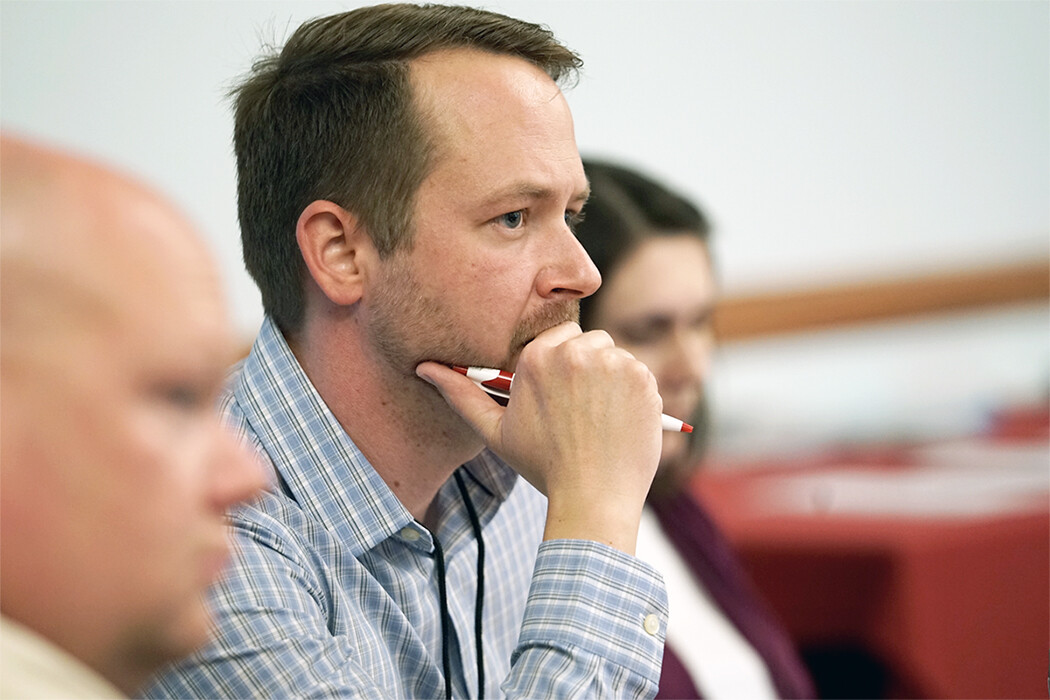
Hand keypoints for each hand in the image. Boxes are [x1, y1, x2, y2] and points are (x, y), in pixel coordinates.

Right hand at [416, 322, 662, 553]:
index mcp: (537, 356)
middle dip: (587, 369)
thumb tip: (424, 368)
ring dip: (611, 379)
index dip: (562, 368)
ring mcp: (613, 363)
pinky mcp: (642, 379)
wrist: (593, 498)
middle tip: (582, 412)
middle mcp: (576, 351)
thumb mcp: (496, 431)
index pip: (557, 338)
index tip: (563, 398)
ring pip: (615, 356)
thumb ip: (462, 394)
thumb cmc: (542, 466)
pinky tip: (620, 422)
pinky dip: (634, 394)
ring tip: (600, 419)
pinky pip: (640, 373)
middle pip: (588, 342)